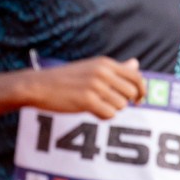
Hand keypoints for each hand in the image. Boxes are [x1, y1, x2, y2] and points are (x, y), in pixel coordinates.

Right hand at [22, 57, 145, 118]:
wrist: (38, 85)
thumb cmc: (64, 78)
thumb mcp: (91, 67)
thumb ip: (115, 68)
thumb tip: (136, 63)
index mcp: (105, 63)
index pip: (136, 77)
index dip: (142, 90)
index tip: (138, 99)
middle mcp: (102, 73)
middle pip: (131, 93)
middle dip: (124, 102)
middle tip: (109, 103)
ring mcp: (95, 86)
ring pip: (121, 105)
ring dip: (111, 109)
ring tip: (95, 105)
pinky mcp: (87, 101)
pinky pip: (109, 114)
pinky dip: (103, 116)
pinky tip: (91, 111)